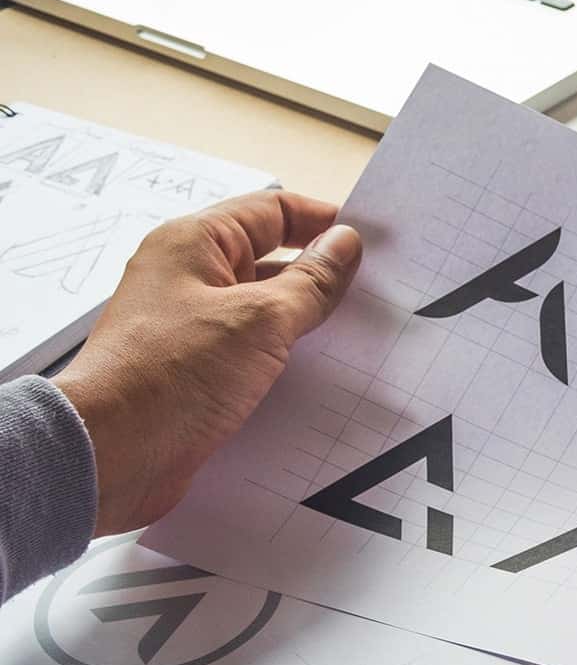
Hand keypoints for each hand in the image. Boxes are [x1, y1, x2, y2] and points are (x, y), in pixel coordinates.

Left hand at [53, 191, 361, 535]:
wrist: (112, 453)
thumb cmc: (172, 375)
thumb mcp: (261, 319)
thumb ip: (311, 282)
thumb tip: (345, 244)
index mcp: (194, 243)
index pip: (271, 210)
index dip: (324, 221)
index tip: (373, 242)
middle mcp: (186, 276)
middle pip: (269, 258)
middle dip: (321, 273)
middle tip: (376, 292)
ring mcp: (189, 324)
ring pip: (262, 308)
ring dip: (306, 320)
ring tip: (356, 335)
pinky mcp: (194, 369)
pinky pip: (250, 349)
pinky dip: (284, 355)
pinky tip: (319, 374)